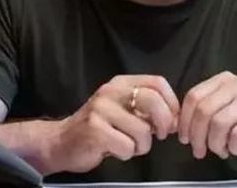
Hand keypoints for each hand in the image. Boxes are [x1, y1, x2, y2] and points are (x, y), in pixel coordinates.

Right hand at [48, 75, 178, 173]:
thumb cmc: (99, 128)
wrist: (61, 142)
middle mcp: (110, 91)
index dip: (172, 102)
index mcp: (121, 83)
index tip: (171, 120)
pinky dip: (127, 154)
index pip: (157, 82)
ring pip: (142, 130)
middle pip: (153, 101)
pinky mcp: (95, 130)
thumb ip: (147, 110)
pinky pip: (127, 146)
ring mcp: (101, 110)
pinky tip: (115, 150)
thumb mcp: (123, 111)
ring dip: (142, 145)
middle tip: (159, 135)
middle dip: (163, 123)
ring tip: (129, 145)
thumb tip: (175, 120)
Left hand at [179, 71, 236, 160]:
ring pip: (218, 124)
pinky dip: (234, 148)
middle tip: (199, 151)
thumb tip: (177, 125)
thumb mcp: (224, 110)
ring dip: (215, 144)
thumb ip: (203, 112)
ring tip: (223, 150)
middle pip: (203, 110)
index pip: (193, 96)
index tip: (184, 138)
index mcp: (224, 80)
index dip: (184, 120)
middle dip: (197, 136)